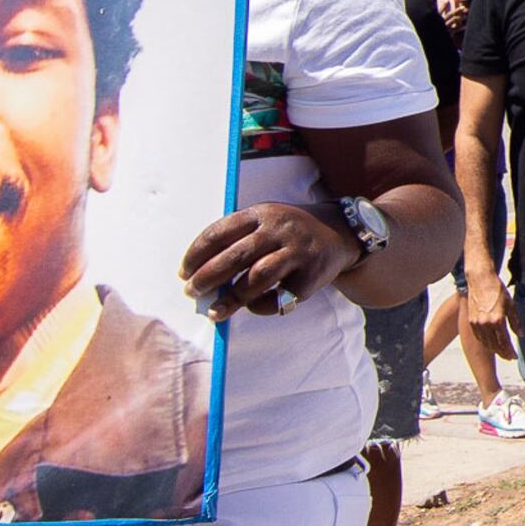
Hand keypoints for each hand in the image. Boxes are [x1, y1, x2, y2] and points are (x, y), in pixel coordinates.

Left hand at [180, 203, 353, 317]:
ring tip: (215, 312)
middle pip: (235, 256)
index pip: (220, 232)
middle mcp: (279, 230)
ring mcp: (298, 253)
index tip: (183, 272)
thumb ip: (238, 238)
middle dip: (207, 278)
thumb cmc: (289, 230)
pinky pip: (280, 298)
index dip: (197, 254)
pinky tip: (252, 307)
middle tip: (191, 292)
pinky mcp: (311, 276)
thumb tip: (201, 272)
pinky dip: (262, 306)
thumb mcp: (266, 220)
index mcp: (261, 213)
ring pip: (257, 278)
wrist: (341, 231)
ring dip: (231, 298)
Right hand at [458, 264, 517, 364]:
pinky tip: (490, 344)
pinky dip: (485, 342)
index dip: (510, 351)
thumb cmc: (497, 290)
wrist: (480, 280)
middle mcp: (486, 324)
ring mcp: (477, 323)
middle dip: (502, 353)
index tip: (514, 356)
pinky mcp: (471, 321)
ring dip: (494, 350)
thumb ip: (515, 322)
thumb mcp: (511, 305)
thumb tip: (521, 335)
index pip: (505, 342)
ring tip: (501, 352)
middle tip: (509, 357)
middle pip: (494, 346)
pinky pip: (478, 337)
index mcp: (497, 320)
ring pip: (485, 343)